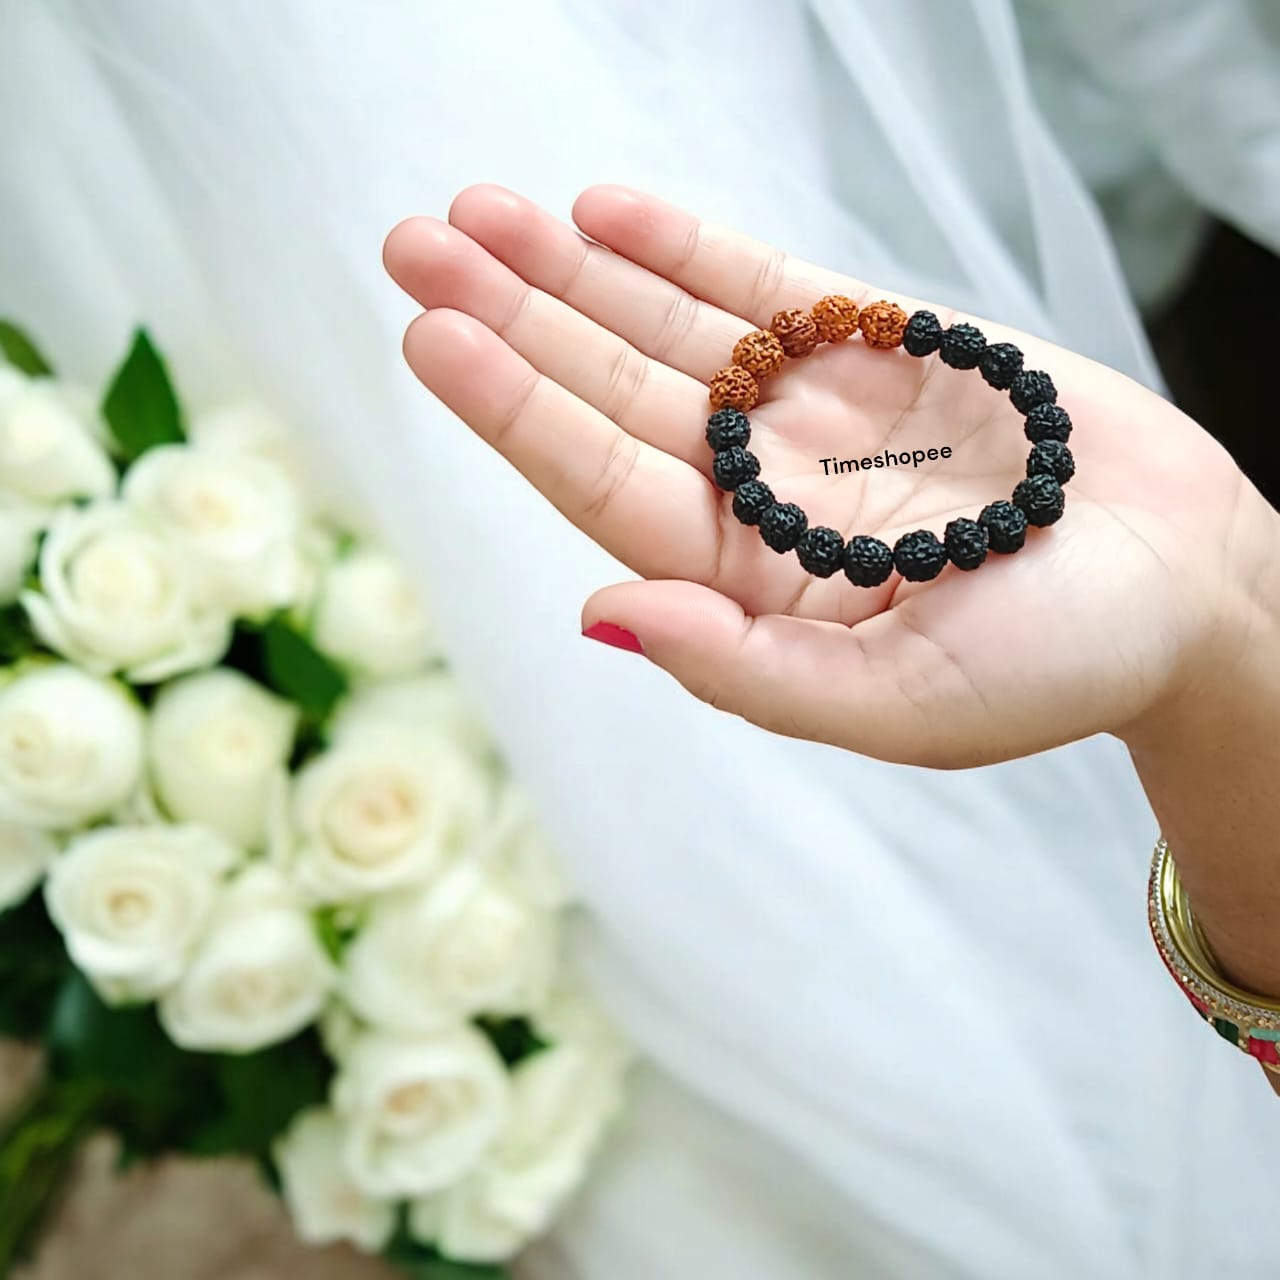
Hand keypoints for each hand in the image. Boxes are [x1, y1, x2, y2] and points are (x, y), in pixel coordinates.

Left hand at [384, 185, 1279, 767]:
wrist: (1187, 584)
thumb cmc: (1056, 665)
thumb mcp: (902, 704)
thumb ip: (745, 669)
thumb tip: (595, 617)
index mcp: (745, 582)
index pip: (604, 485)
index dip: (515, 408)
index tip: (431, 334)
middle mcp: (757, 494)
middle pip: (610, 393)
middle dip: (514, 317)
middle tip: (416, 243)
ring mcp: (808, 417)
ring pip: (668, 331)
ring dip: (575, 269)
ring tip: (481, 211)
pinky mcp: (874, 351)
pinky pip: (766, 290)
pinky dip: (688, 248)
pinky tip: (607, 211)